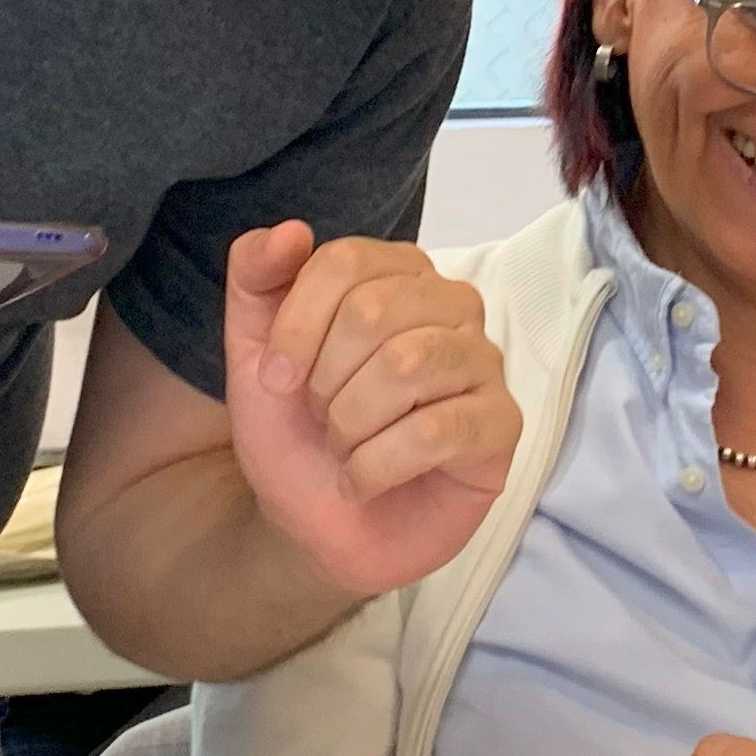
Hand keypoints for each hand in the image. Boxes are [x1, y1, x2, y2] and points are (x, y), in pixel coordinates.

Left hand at [218, 222, 519, 597]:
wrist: (312, 525)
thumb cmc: (296, 432)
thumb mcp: (253, 352)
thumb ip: (255, 279)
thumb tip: (291, 230)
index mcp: (397, 275)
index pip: (345, 263)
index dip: (297, 325)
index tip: (276, 381)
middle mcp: (451, 307)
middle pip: (374, 311)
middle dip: (325, 383)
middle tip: (322, 420)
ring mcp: (483, 364)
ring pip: (408, 364)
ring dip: (350, 424)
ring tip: (346, 450)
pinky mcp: (501, 425)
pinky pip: (438, 429)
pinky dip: (377, 466)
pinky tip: (365, 483)